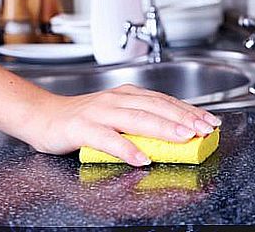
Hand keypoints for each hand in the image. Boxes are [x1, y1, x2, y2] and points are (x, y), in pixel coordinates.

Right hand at [26, 84, 221, 166]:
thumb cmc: (82, 118)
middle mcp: (116, 100)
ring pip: (137, 119)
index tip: (209, 121)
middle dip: (184, 118)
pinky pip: (108, 140)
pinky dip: (126, 149)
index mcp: (127, 95)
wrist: (44, 116)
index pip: (164, 101)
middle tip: (205, 129)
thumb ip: (140, 120)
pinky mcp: (83, 128)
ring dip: (163, 128)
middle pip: (156, 107)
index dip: (189, 110)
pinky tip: (142, 158)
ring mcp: (100, 113)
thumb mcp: (116, 114)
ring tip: (184, 138)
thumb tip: (173, 132)